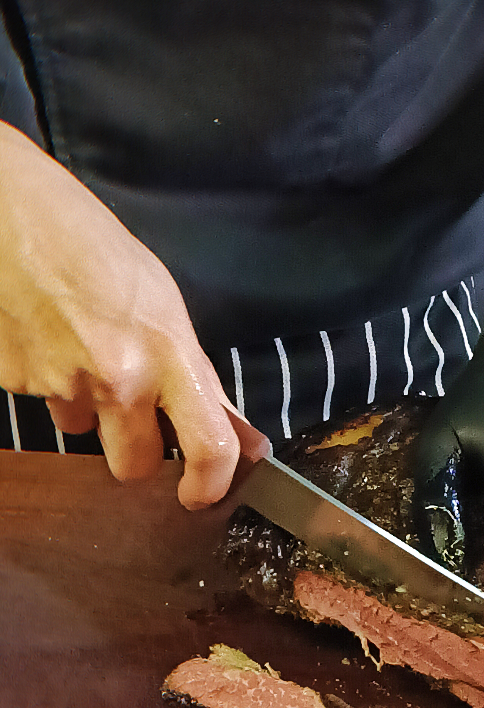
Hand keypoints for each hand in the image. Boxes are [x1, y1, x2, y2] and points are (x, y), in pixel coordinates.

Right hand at [0, 122, 268, 507]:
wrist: (9, 212)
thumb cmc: (94, 247)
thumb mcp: (165, 306)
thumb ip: (196, 375)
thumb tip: (236, 433)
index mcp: (170, 352)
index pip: (210, 445)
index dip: (212, 483)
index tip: (203, 495)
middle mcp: (120, 377)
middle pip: (135, 466)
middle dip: (137, 455)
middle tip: (136, 423)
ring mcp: (64, 383)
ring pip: (85, 432)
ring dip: (90, 410)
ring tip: (82, 349)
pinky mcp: (18, 383)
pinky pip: (47, 403)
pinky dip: (51, 383)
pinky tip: (50, 337)